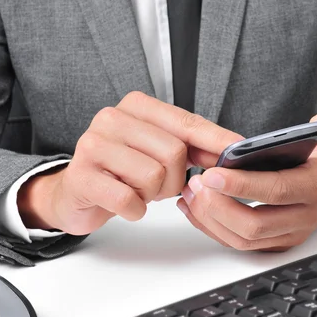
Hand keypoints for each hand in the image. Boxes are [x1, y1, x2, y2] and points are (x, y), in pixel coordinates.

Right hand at [17, 91, 242, 234]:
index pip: (186, 122)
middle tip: (159, 186)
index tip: (239, 151)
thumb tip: (233, 151)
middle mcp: (112, 118)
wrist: (76, 192)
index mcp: (136, 106)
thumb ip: (193, 147)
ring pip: (154, 176)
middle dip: (175, 180)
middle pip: (174, 152)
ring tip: (138, 191)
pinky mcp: (82, 176)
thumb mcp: (158, 152)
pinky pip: (128, 200)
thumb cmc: (123, 171)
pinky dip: (135, 210)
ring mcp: (93, 144)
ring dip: (153, 195)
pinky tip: (126, 204)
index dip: (216, 140)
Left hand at [176, 110, 316, 251]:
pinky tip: (195, 208)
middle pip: (255, 225)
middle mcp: (302, 217)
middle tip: (197, 184)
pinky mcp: (275, 242)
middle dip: (218, 207)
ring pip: (243, 240)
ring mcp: (288, 234)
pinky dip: (213, 229)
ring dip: (211, 220)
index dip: (242, 185)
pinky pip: (240, 244)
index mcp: (316, 188)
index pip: (277, 191)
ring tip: (192, 194)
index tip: (213, 174)